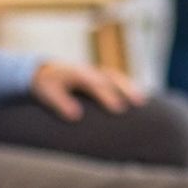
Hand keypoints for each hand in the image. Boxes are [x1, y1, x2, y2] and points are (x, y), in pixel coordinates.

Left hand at [30, 62, 145, 121]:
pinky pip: (117, 80)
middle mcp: (90, 71)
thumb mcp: (48, 93)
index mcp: (77, 73)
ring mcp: (96, 72)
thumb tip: (76, 116)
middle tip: (138, 104)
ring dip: (130, 87)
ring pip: (117, 77)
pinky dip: (128, 87)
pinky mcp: (100, 77)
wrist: (44, 70)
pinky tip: (139, 100)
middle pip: (111, 77)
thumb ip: (61, 103)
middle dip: (125, 89)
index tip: (118, 109)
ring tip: (142, 102)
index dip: (108, 96)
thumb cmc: (47, 84)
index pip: (96, 84)